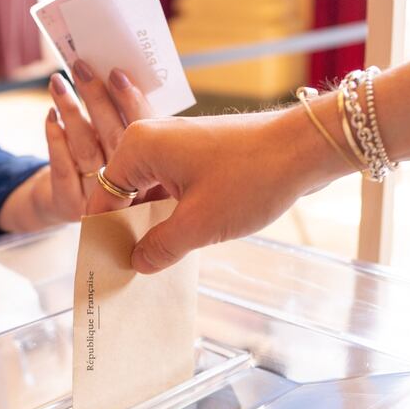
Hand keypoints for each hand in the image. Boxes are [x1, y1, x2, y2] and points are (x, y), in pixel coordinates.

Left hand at [0, 60, 151, 230]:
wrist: (77, 214)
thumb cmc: (106, 171)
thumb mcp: (124, 150)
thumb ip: (128, 124)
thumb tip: (118, 77)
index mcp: (153, 175)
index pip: (144, 134)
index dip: (131, 103)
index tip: (117, 74)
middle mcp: (131, 191)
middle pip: (113, 137)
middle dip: (97, 98)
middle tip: (81, 68)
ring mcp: (100, 201)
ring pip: (86, 149)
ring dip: (71, 111)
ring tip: (58, 82)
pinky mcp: (71, 205)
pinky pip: (62, 167)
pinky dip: (55, 139)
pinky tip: (51, 115)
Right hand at [88, 106, 352, 273]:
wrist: (306, 148)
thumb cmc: (252, 177)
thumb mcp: (199, 225)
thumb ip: (160, 247)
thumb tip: (137, 263)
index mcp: (139, 147)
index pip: (103, 197)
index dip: (104, 233)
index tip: (106, 265)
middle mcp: (151, 139)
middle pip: (123, 193)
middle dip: (127, 230)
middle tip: (128, 268)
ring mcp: (174, 145)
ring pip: (148, 192)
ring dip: (151, 224)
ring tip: (151, 260)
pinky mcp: (196, 153)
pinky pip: (170, 186)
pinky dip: (170, 212)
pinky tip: (175, 241)